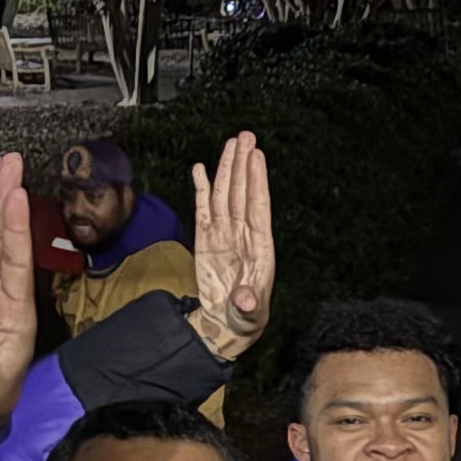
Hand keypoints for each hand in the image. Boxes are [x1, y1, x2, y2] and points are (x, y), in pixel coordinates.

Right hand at [186, 129, 275, 360]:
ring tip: (231, 143)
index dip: (257, 181)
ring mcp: (223, 235)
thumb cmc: (245, 317)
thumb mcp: (249, 314)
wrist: (226, 324)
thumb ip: (246, 304)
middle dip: (243, 164)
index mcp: (260, 247)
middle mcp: (243, 235)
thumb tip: (242, 298)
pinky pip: (203, 209)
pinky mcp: (205, 240)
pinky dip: (202, 189)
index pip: (258, 206)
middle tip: (245, 136)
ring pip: (225, 195)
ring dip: (227, 169)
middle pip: (242, 192)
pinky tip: (201, 169)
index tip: (256, 156)